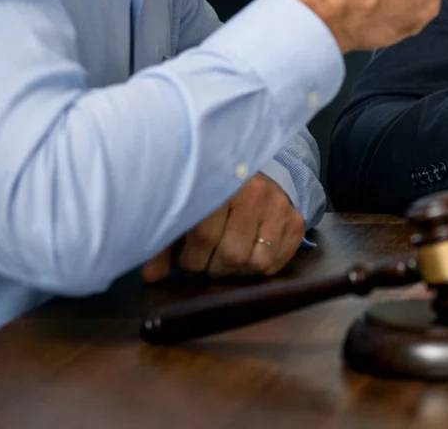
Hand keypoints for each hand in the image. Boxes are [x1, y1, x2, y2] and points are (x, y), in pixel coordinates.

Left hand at [141, 174, 303, 280]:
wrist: (253, 170)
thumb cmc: (213, 195)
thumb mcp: (186, 211)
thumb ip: (164, 243)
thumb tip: (151, 277)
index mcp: (223, 186)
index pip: (205, 238)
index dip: (191, 260)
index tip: (186, 259)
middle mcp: (256, 194)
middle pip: (232, 255)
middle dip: (213, 266)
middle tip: (207, 260)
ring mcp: (280, 208)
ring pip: (256, 262)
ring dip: (237, 269)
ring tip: (228, 258)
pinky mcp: (296, 221)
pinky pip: (276, 263)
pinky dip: (259, 268)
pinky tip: (248, 255)